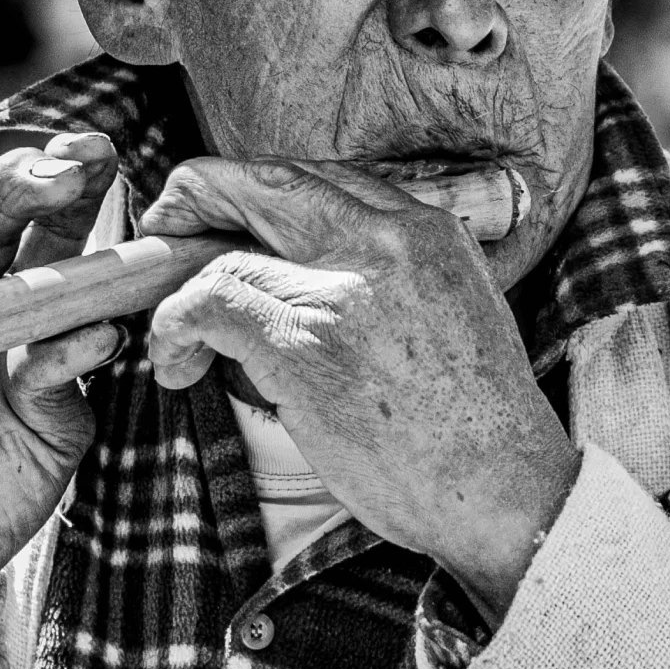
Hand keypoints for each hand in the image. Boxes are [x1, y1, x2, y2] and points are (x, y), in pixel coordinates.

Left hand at [139, 159, 581, 620]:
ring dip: (178, 282)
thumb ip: (394, 279)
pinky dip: (173, 327)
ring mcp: (343, 284)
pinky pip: (207, 302)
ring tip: (174, 332)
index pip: (322, 177)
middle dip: (200, 194)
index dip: (258, 191)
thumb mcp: (455, 316)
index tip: (227, 217)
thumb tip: (314, 278)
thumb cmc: (477, 429)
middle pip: (267, 180)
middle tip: (165, 230)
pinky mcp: (303, 338)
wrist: (504, 490)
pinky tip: (178, 365)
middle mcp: (388, 237)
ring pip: (226, 246)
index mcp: (427, 229)